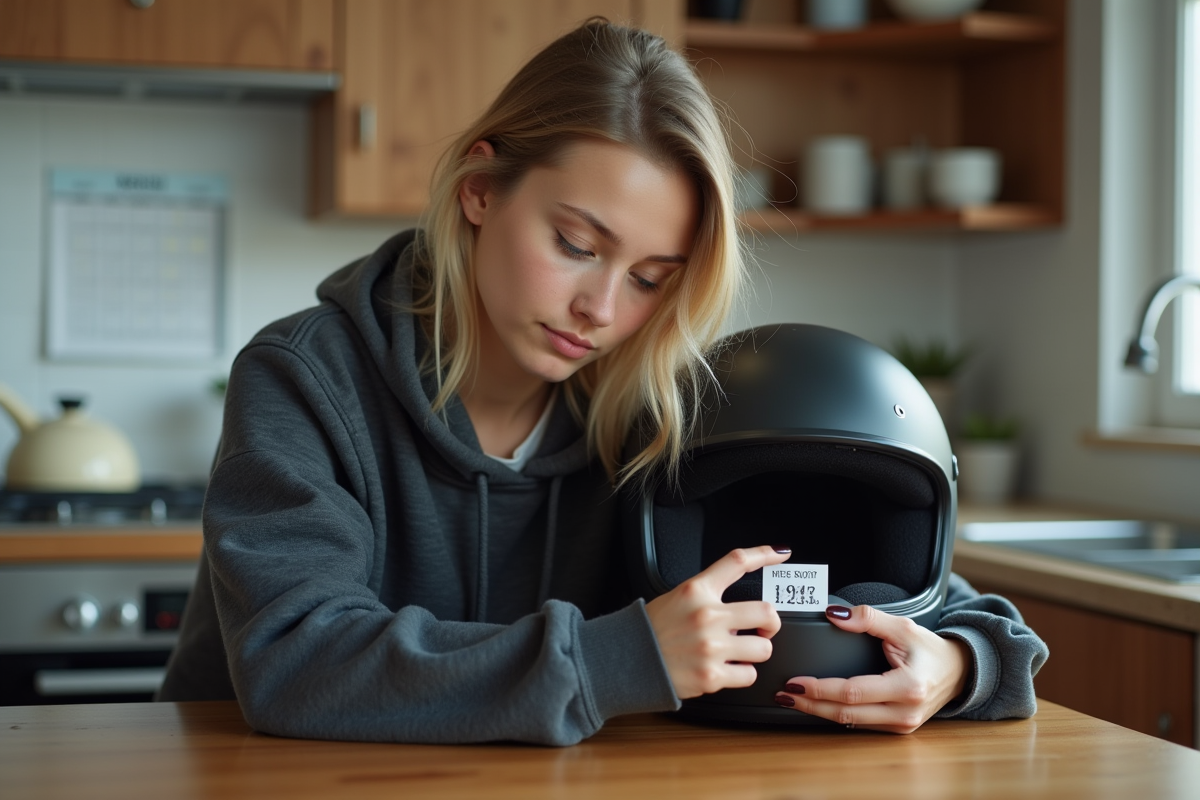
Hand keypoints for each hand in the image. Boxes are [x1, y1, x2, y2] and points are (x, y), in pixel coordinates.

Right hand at [646, 546, 789, 698]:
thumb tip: (739, 606)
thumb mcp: (676, 598)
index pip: (737, 562)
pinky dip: (743, 674)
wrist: (626, 661)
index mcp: (697, 590)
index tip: (780, 554)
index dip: (764, 555)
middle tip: (763, 628)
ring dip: (756, 651)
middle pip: (767, 611)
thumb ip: (707, 596)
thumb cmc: (650, 630)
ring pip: (764, 648)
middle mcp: (707, 616)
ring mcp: (711, 648)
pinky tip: (727, 670)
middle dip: (771, 623)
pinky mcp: (711, 677)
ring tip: (739, 653)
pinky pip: (749, 675)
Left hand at [773, 604, 970, 733]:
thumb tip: (833, 614)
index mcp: (908, 686)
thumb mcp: (903, 626)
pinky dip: (836, 714)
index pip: (853, 692)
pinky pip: (860, 724)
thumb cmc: (932, 650)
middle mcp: (905, 712)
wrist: (960, 672)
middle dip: (810, 705)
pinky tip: (817, 706)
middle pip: (846, 714)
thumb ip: (867, 619)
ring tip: (792, 700)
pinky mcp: (897, 729)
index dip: (820, 689)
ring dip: (818, 712)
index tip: (795, 682)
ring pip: (850, 723)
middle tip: (783, 694)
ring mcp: (901, 725)